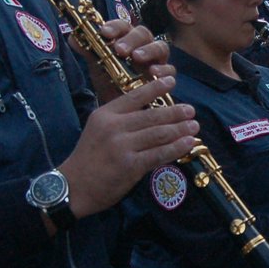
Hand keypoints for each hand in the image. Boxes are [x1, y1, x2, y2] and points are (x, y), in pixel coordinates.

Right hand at [61, 75, 198, 219]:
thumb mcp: (97, 129)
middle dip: (175, 112)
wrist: (74, 187)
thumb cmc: (88, 158)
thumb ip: (120, 120)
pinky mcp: (131, 165)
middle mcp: (114, 127)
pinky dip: (176, 148)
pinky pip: (159, 154)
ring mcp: (123, 146)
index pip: (135, 96)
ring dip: (180, 129)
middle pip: (152, 116)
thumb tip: (150, 113)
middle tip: (190, 109)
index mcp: (106, 115)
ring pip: (158, 134)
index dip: (156, 87)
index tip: (171, 81)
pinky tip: (188, 143)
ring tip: (194, 125)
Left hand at [82, 19, 173, 101]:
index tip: (104, 32)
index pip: (122, 26)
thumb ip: (88, 51)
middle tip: (120, 49)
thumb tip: (72, 37)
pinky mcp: (165, 76)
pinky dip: (163, 69)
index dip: (115, 26)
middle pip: (142, 33)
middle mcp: (143, 46)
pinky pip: (169, 69)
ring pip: (159, 47)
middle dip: (131, 39)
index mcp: (126, 39)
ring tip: (137, 57)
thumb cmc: (111, 81)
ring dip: (149, 50)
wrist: (119, 107)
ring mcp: (156, 60)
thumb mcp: (97, 66)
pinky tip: (154, 73)